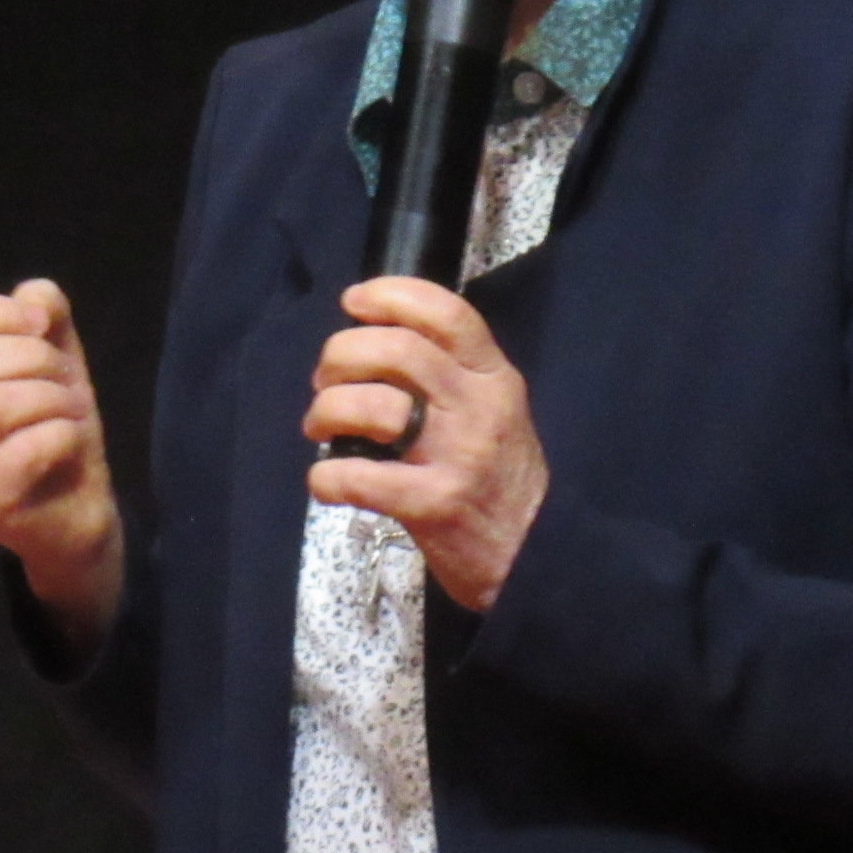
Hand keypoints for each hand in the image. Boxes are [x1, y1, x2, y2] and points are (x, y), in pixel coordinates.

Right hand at [0, 278, 121, 649]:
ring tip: (68, 414)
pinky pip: (23, 448)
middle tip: (65, 386)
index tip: (41, 330)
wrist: (76, 519)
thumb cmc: (54, 432)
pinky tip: (68, 443)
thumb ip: (41, 314)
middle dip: (36, 359)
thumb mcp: (52, 359)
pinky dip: (60, 434)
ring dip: (51, 398)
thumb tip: (32, 299)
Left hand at [303, 276, 548, 612]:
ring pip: (374, 406)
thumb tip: (374, 339)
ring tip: (319, 428)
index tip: (354, 302)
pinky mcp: (435, 504)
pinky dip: (328, 478)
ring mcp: (458, 455)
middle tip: (324, 380)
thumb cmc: (498, 477)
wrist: (534, 556)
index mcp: (492, 376)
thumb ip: (449, 372)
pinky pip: (362, 478)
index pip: (446, 313)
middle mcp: (477, 407)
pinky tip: (326, 482)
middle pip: (397, 350)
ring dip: (327, 411)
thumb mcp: (493, 409)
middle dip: (341, 355)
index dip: (391, 295)